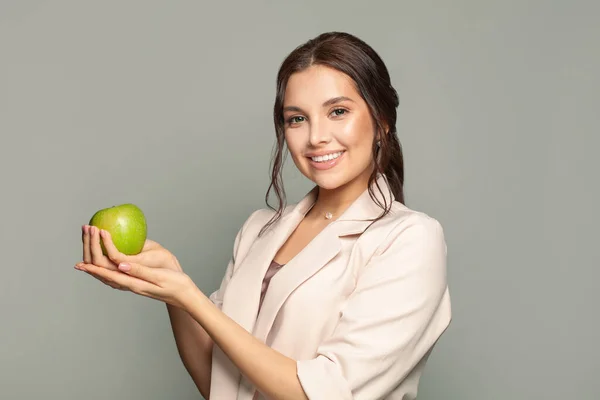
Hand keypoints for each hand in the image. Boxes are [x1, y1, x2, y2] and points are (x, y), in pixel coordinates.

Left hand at [77, 225, 195, 307]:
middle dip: (92, 263)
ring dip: (96, 267)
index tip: (80, 263)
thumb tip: (121, 265)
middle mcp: (130, 285)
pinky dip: (104, 270)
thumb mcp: (159, 276)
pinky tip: (103, 264)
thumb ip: (140, 270)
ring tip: (85, 258)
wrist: (184, 295)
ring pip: (108, 277)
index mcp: (135, 283)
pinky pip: (115, 277)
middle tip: (80, 254)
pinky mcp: (136, 283)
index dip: (94, 268)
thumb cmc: (176, 284)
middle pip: (105, 276)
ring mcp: (133, 285)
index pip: (109, 275)